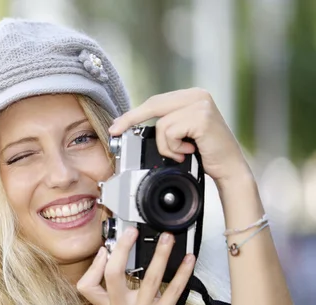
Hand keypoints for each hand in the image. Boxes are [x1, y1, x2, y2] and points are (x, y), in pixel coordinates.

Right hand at [77, 228, 192, 304]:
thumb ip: (124, 293)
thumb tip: (125, 264)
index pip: (87, 286)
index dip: (93, 266)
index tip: (103, 250)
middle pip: (113, 275)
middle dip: (121, 249)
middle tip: (130, 232)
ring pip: (149, 277)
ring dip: (160, 254)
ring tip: (167, 238)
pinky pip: (173, 290)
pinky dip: (182, 273)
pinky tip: (188, 260)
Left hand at [109, 87, 250, 183]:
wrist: (229, 168)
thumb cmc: (205, 153)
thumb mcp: (183, 133)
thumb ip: (167, 122)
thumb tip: (135, 125)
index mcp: (192, 96)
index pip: (156, 101)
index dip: (134, 113)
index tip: (117, 124)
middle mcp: (197, 95)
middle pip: (153, 105)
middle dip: (131, 120)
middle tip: (115, 131)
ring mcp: (200, 105)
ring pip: (161, 124)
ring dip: (166, 145)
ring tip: (182, 152)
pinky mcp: (201, 118)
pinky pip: (170, 133)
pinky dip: (174, 147)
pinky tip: (189, 151)